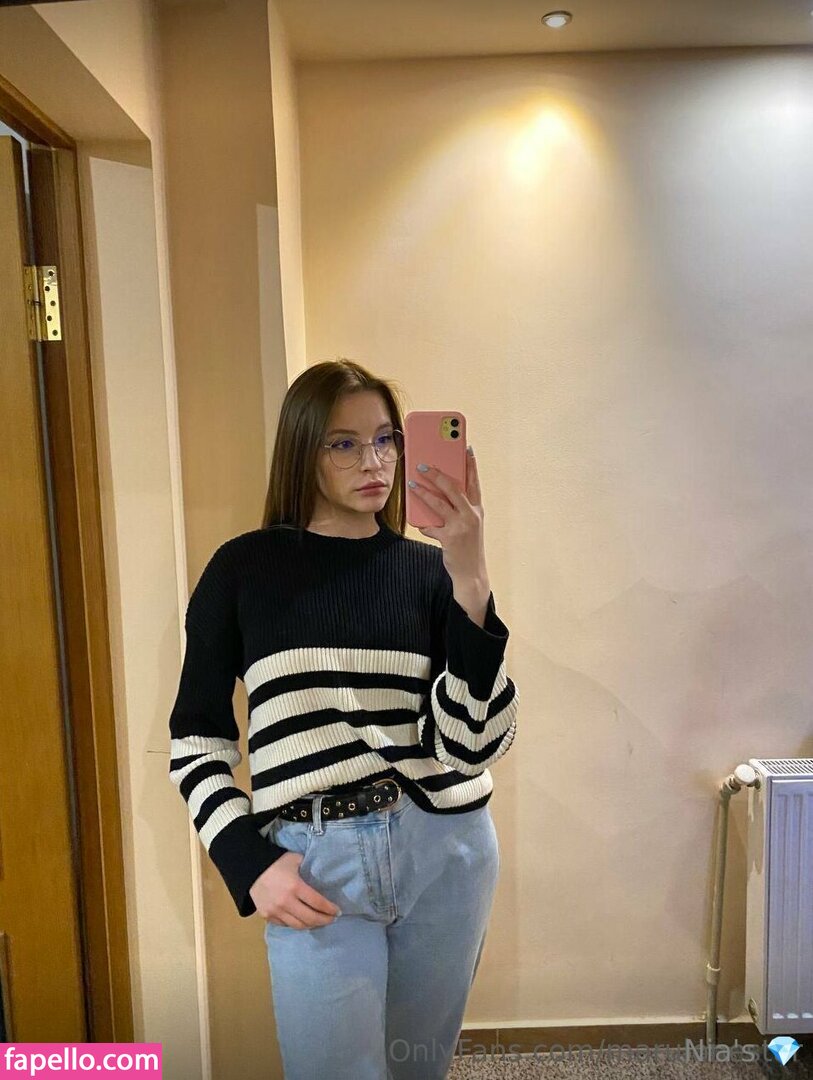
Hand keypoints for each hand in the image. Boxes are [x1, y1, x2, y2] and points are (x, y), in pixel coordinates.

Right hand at [250, 852, 340, 928]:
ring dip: (311, 925)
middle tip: (331, 919)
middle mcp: (286, 902)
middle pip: (310, 918)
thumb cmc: (276, 862)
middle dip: (324, 920)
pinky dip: (297, 924)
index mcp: (295, 886)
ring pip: (298, 925)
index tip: (338, 911)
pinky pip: (286, 925)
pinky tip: (303, 920)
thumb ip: (309, 868)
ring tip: (319, 921)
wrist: (250, 869)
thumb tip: (322, 874)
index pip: (318, 903)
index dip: (330, 909)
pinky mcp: (267, 916)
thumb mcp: (296, 860)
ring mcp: (275, 911)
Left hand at [409, 447, 487, 583]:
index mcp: (477, 509)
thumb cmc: (468, 546)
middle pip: (453, 488)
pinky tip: (418, 523)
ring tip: (412, 484)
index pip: (474, 482)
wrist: (471, 573)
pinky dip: (424, 525)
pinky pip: (431, 527)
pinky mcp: (450, 538)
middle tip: (424, 465)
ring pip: (439, 504)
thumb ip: (458, 509)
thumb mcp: (469, 525)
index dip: (471, 464)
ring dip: (423, 492)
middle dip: (437, 474)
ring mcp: (461, 526)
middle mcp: (471, 515)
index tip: (467, 448)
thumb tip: (438, 494)